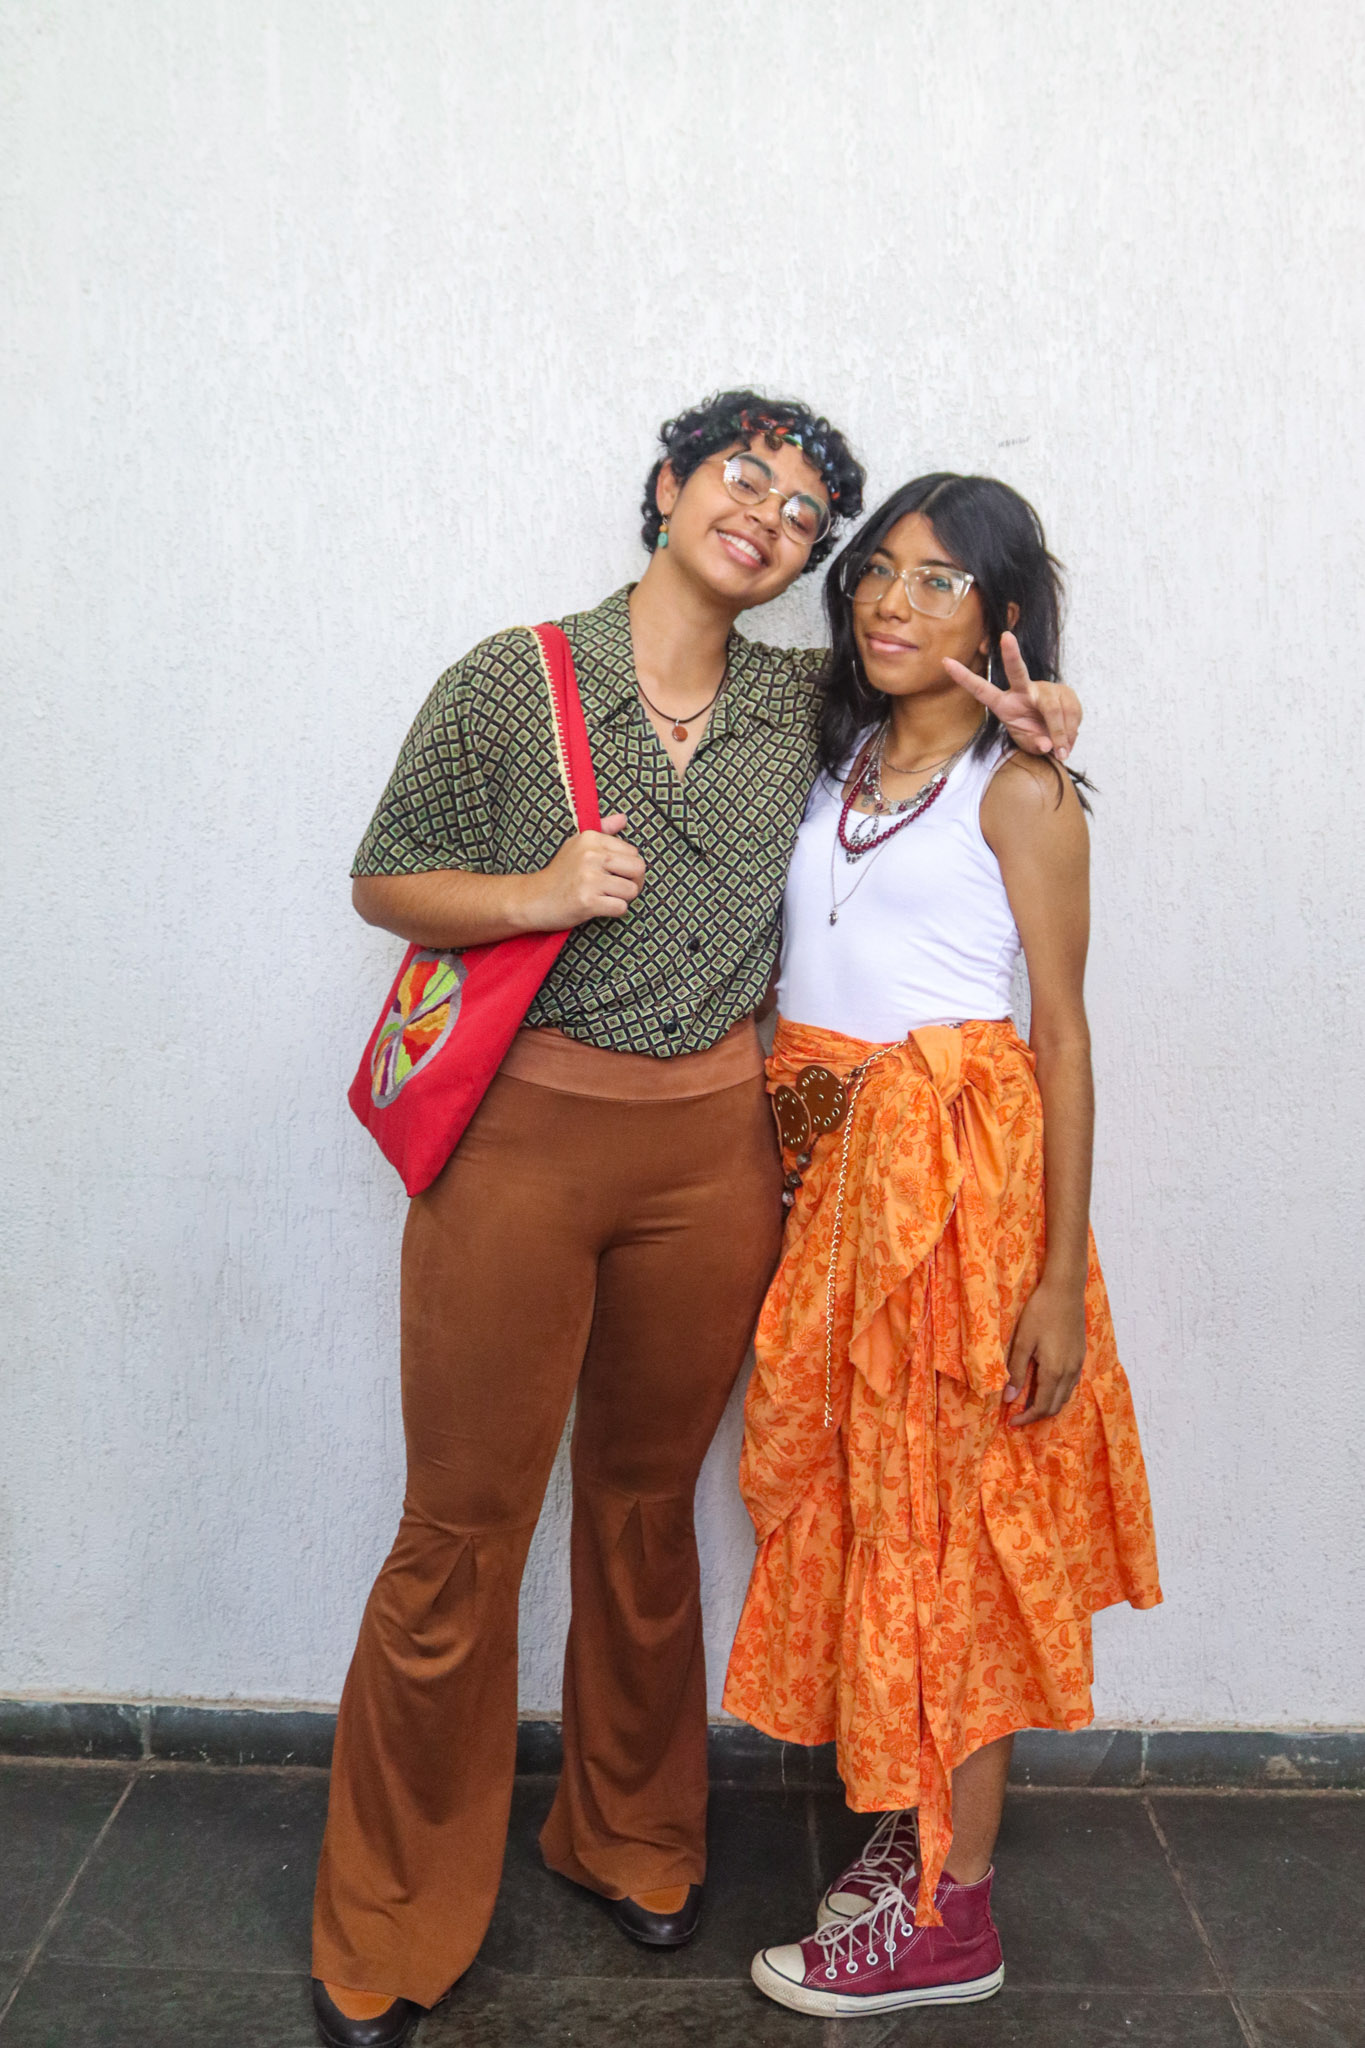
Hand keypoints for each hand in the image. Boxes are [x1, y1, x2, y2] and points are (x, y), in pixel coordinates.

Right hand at [523, 812, 644, 929]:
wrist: (533, 898)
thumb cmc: (560, 874)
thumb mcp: (577, 845)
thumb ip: (603, 830)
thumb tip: (623, 818)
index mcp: (591, 839)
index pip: (633, 852)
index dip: (629, 866)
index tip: (613, 873)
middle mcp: (591, 855)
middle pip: (638, 869)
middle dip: (633, 882)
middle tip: (616, 888)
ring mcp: (589, 878)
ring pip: (632, 890)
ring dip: (623, 898)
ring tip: (605, 897)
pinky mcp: (588, 901)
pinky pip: (621, 908)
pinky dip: (614, 911)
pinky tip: (599, 907)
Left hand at [944, 632, 1080, 761]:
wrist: (1058, 738)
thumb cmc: (1035, 738)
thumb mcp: (1029, 746)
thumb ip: (1035, 745)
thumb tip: (1046, 743)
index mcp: (1004, 704)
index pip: (981, 689)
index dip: (964, 677)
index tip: (945, 662)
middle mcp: (1023, 691)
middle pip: (1017, 672)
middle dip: (1011, 655)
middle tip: (1006, 637)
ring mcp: (1044, 689)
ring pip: (1053, 709)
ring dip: (1061, 733)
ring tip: (1063, 752)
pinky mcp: (1065, 691)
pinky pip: (1071, 712)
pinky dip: (1072, 731)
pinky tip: (1069, 740)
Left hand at [1003, 1278, 1086, 1425]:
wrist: (1066, 1289)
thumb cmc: (1040, 1312)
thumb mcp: (1022, 1341)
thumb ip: (1016, 1370)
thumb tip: (1008, 1398)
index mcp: (1055, 1371)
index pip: (1042, 1407)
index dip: (1026, 1418)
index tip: (1010, 1422)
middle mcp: (1070, 1372)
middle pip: (1055, 1406)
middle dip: (1036, 1414)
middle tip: (1017, 1414)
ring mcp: (1078, 1364)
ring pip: (1065, 1396)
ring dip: (1048, 1404)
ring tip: (1028, 1401)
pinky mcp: (1080, 1355)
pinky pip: (1070, 1383)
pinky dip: (1057, 1392)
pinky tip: (1044, 1384)